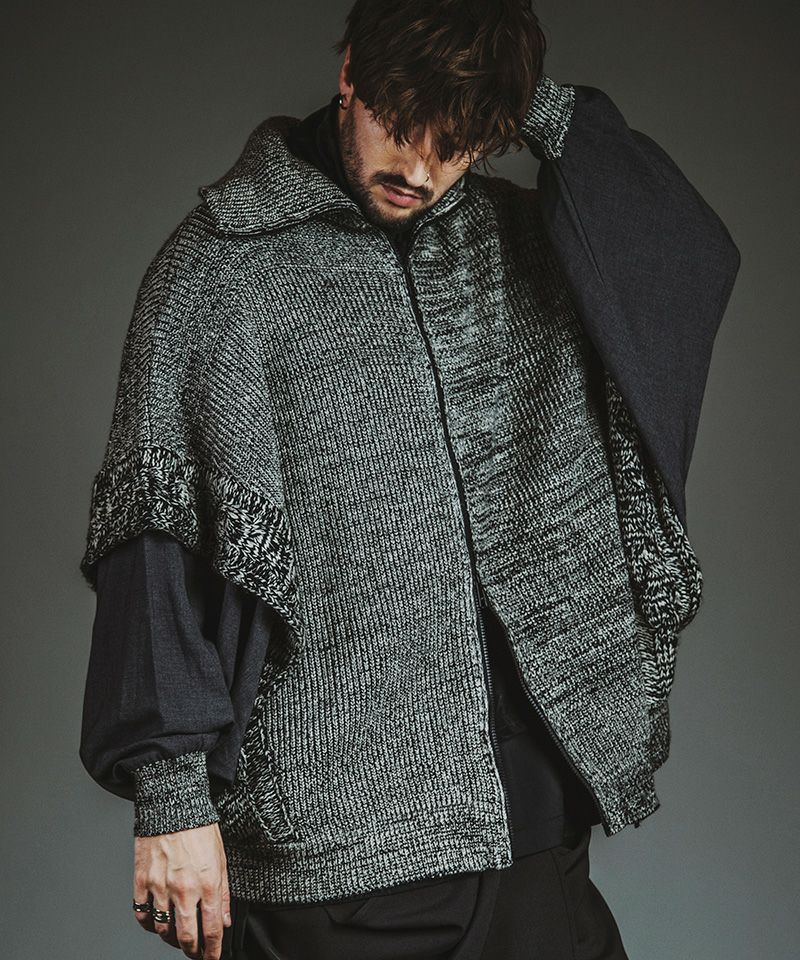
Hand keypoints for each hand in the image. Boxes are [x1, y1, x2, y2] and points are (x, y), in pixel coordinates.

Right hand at [133, 822, 231, 959]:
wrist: (173, 806)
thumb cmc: (199, 828)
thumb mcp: (221, 858)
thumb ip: (224, 893)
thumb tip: (224, 920)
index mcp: (207, 883)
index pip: (211, 929)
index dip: (213, 950)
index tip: (213, 957)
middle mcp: (183, 889)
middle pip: (186, 937)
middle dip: (192, 952)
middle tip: (196, 954)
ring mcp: (160, 887)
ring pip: (163, 930)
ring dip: (171, 940)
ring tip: (178, 938)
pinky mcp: (141, 881)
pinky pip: (141, 915)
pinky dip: (149, 925)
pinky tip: (157, 924)